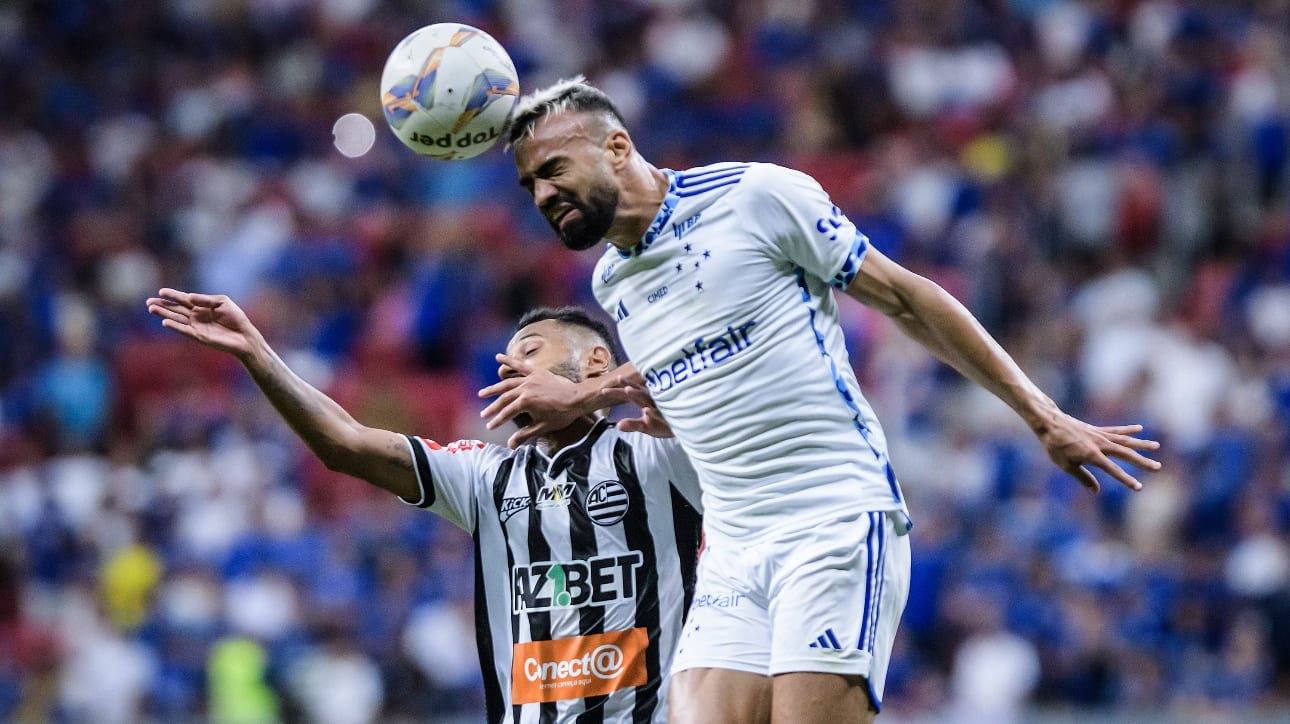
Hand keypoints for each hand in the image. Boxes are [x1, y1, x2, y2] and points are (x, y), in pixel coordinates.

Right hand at [145, 288, 259, 357]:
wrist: (244, 335)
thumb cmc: (235, 317)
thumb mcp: (222, 302)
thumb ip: (206, 299)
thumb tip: (189, 296)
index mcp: (201, 306)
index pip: (183, 299)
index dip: (172, 295)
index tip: (161, 291)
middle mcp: (196, 316)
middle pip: (176, 309)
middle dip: (162, 305)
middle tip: (148, 302)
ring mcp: (196, 326)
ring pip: (176, 319)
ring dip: (164, 314)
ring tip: (152, 309)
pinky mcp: (199, 336)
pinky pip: (184, 330)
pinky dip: (175, 326)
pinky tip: (165, 322)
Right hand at [478, 353, 597, 446]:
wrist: (578, 399)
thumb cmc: (562, 415)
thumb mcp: (542, 427)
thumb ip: (524, 434)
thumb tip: (510, 445)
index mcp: (525, 402)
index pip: (506, 413)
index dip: (497, 420)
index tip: (489, 426)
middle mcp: (525, 388)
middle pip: (504, 398)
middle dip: (493, 407)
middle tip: (483, 414)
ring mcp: (530, 379)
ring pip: (508, 383)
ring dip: (494, 388)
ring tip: (483, 393)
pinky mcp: (537, 372)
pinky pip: (520, 365)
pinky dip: (509, 361)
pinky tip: (498, 357)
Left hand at [603, 383, 672, 437]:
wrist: (683, 427)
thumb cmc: (663, 424)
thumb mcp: (646, 427)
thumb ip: (633, 425)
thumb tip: (618, 426)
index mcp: (645, 402)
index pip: (630, 395)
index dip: (617, 392)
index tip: (604, 390)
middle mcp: (652, 402)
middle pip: (637, 394)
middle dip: (625, 389)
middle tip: (614, 383)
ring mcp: (660, 408)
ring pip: (648, 400)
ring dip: (637, 395)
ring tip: (628, 390)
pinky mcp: (668, 417)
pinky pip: (659, 414)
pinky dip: (652, 413)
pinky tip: (646, 411)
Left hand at [1036, 416, 1160, 492]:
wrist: (1050, 424)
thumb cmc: (1056, 446)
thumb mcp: (1066, 465)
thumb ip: (1083, 478)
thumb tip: (1096, 491)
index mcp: (1093, 456)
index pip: (1114, 471)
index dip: (1127, 480)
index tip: (1139, 487)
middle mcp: (1101, 445)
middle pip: (1126, 454)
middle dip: (1143, 462)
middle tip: (1158, 467)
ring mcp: (1100, 435)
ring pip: (1125, 440)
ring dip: (1141, 444)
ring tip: (1156, 446)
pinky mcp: (1097, 429)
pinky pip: (1116, 430)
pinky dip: (1128, 430)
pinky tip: (1139, 428)